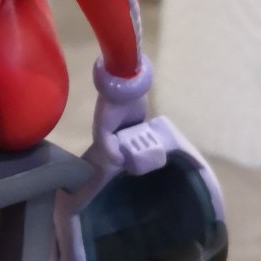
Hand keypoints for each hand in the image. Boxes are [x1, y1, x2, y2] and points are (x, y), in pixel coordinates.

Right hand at [90, 55, 164, 173]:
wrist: (123, 88)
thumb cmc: (109, 110)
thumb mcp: (103, 133)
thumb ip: (109, 150)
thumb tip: (121, 164)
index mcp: (106, 138)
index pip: (113, 156)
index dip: (121, 164)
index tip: (131, 171)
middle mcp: (118, 135)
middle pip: (126, 151)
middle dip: (134, 159)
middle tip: (145, 168)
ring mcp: (130, 129)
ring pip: (137, 145)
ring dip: (143, 151)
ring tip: (152, 160)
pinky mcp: (141, 123)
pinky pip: (145, 136)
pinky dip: (149, 142)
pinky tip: (157, 150)